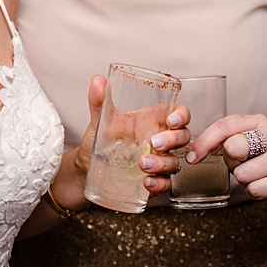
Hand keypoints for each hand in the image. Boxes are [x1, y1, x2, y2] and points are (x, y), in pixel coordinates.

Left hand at [73, 75, 189, 194]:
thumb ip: (100, 101)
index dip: (182, 116)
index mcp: (150, 122)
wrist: (84, 170)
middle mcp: (157, 142)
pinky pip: (165, 185)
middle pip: (181, 138)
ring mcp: (157, 163)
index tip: (173, 121)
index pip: (177, 115)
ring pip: (173, 163)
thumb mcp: (99, 121)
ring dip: (162, 164)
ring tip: (143, 164)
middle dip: (173, 140)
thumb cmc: (97, 143)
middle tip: (154, 142)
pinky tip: (147, 183)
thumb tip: (97, 81)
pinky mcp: (151, 182)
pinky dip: (159, 184)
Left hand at [186, 114, 266, 200]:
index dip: (205, 142)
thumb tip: (194, 152)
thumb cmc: (263, 156)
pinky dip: (254, 191)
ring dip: (243, 179)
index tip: (192, 157)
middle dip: (231, 162)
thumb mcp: (246, 140)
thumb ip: (224, 140)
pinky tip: (263, 184)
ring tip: (255, 174)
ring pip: (242, 174)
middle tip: (242, 163)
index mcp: (258, 122)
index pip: (225, 126)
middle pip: (233, 148)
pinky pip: (254, 190)